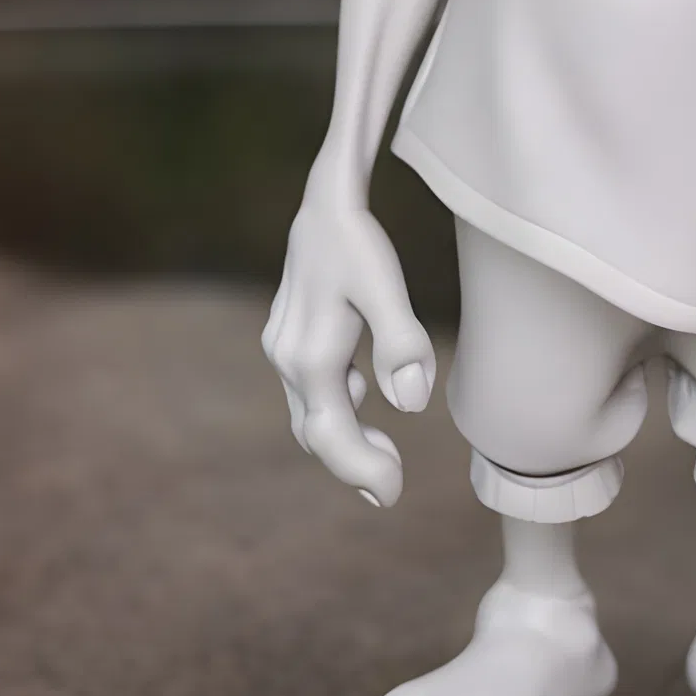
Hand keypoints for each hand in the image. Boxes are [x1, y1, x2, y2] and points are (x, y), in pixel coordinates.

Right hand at [262, 199, 436, 508]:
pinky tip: (365, 395)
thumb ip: (401, 341)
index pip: (332, 433)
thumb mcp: (385, 285)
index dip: (360, 470)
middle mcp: (288, 358)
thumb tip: (411, 404)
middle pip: (316, 432)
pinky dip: (336, 408)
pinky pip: (309, 390)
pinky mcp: (289, 337)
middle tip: (391, 489)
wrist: (324, 200)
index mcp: (310, 357)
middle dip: (352, 463)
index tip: (392, 496)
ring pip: (309, 413)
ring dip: (344, 438)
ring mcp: (284, 347)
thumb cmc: (357, 241)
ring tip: (386, 456)